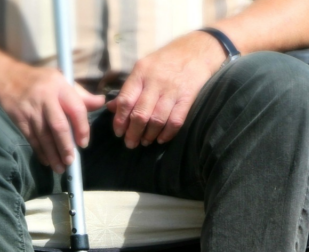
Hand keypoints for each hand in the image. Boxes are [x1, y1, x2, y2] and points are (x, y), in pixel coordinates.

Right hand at [0, 64, 105, 172]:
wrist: (6, 77)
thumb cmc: (41, 81)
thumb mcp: (62, 80)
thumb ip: (81, 95)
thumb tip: (101, 102)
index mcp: (60, 86)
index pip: (76, 109)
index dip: (82, 128)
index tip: (83, 144)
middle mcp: (46, 97)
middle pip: (58, 125)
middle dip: (66, 146)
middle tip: (71, 161)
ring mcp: (31, 109)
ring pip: (44, 136)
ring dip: (53, 154)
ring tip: (60, 168)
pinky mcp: (19, 118)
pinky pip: (32, 138)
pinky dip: (40, 152)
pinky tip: (47, 161)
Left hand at [107, 32, 226, 147]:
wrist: (197, 50)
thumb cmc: (166, 60)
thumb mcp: (144, 67)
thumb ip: (129, 88)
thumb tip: (112, 108)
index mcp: (141, 72)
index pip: (126, 100)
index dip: (120, 120)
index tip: (118, 132)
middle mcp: (155, 81)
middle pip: (140, 114)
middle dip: (133, 132)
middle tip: (130, 143)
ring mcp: (172, 90)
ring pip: (157, 119)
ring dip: (149, 135)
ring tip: (145, 142)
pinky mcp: (188, 97)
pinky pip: (176, 120)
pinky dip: (167, 133)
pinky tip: (161, 139)